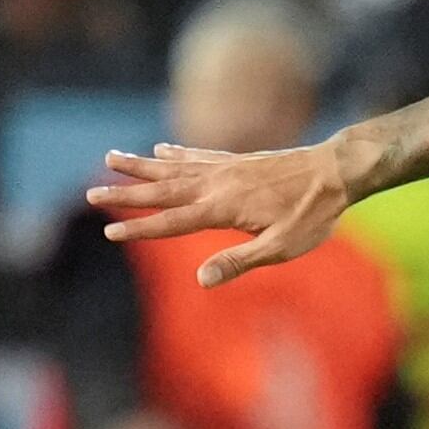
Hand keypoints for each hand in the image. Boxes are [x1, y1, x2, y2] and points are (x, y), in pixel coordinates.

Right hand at [88, 142, 352, 286]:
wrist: (337, 171)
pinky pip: (198, 155)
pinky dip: (176, 153)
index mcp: (223, 209)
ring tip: (110, 157)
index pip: (172, 222)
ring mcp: (226, 168)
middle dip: (126, 193)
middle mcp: (217, 184)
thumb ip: (239, 261)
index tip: (109, 233)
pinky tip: (161, 149)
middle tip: (91, 192)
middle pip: (163, 189)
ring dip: (141, 165)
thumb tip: (201, 280)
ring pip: (174, 166)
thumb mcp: (281, 247)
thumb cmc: (313, 214)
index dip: (141, 229)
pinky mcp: (238, 160)